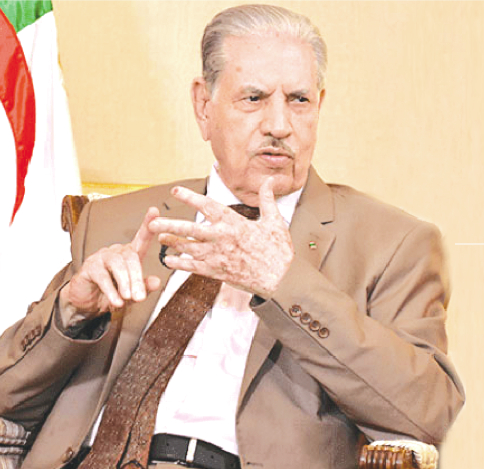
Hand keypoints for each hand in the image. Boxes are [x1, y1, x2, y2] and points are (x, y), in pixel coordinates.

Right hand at [59, 207, 161, 326]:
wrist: (88, 303)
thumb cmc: (113, 293)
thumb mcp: (132, 293)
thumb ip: (144, 287)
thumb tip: (157, 281)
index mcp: (130, 255)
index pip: (141, 238)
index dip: (147, 224)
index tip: (155, 211)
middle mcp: (116, 252)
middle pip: (131, 257)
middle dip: (137, 278)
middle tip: (140, 297)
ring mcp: (102, 258)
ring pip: (117, 265)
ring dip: (125, 283)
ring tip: (129, 298)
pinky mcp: (89, 268)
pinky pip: (102, 276)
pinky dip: (111, 290)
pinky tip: (116, 301)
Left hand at [149, 177, 293, 296]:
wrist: (280, 280)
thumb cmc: (278, 251)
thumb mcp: (275, 221)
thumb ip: (268, 199)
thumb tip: (271, 180)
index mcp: (234, 223)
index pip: (207, 206)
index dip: (189, 197)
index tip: (175, 191)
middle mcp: (221, 238)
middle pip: (189, 229)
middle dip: (169, 224)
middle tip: (152, 221)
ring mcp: (217, 256)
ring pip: (188, 248)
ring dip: (172, 242)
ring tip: (159, 237)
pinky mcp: (216, 272)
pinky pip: (193, 267)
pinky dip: (179, 264)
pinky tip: (168, 260)